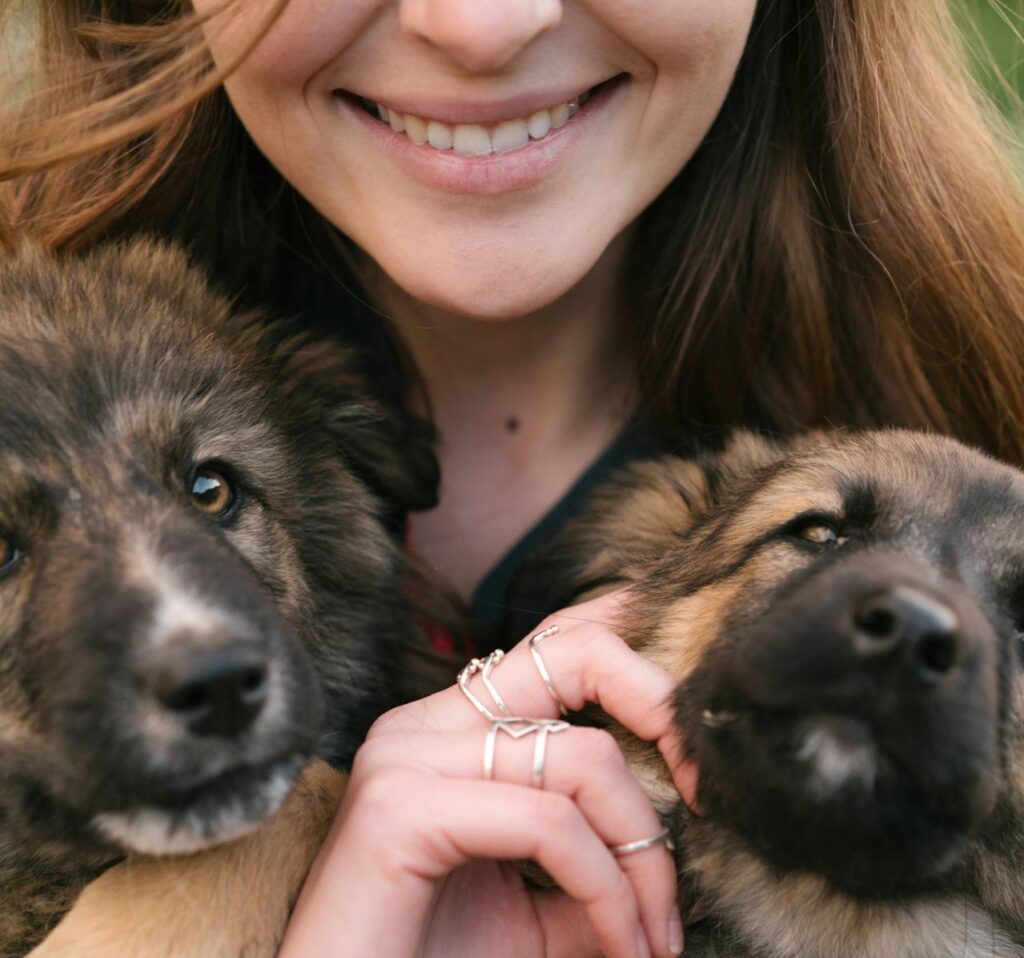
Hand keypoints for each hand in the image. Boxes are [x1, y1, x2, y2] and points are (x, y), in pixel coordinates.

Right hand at [278, 590, 693, 957]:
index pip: (549, 647)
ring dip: (641, 857)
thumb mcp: (542, 908)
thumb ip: (599, 861)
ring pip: (578, 758)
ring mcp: (408, 756)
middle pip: (570, 653)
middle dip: (657, 705)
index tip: (690, 718)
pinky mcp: (402, 807)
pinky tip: (621, 947)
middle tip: (706, 792)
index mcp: (451, 730)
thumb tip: (675, 837)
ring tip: (652, 939)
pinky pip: (547, 824)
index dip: (625, 648)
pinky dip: (606, 890)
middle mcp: (426, 724)